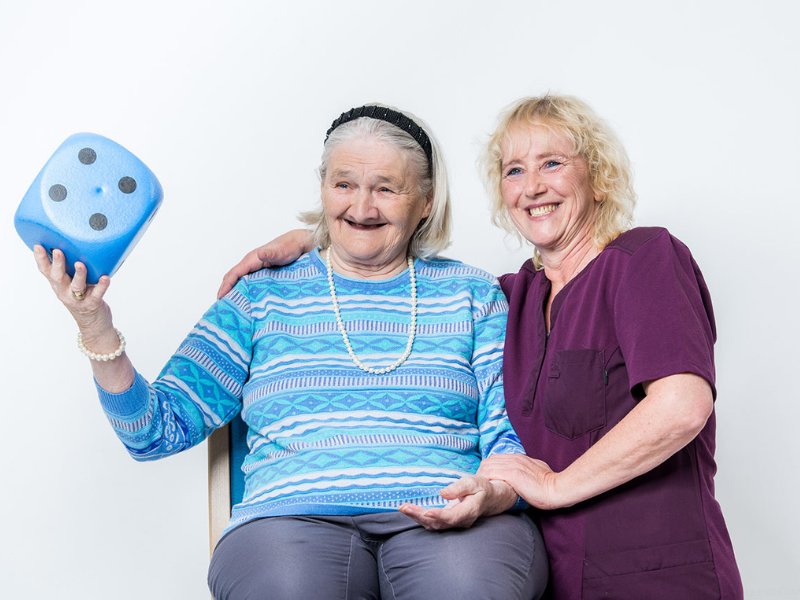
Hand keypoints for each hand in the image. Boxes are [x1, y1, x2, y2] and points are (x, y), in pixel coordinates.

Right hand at [33, 246, 113, 341]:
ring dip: (78, 275)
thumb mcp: (71, 284)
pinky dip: (101, 286)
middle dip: (57, 264)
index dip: (41, 259)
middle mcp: (65, 292)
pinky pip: (97, 294)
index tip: (38, 246)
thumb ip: (69, 270)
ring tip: (80, 264)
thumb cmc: (82, 298)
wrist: (93, 324)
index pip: (46, 271)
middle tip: (58, 251)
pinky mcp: (93, 304)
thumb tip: (72, 246)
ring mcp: (78, 299)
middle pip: (58, 277)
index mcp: (58, 285)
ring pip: (76, 286)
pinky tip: (105, 277)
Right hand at [217, 229, 313, 297]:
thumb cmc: (289, 247)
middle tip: (221, 306)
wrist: (298, 244)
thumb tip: (259, 253)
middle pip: (232, 278)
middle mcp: (250, 263)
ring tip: (229, 305)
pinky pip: (247, 281)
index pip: (233, 274)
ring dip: (232, 291)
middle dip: (225, 290)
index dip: (225, 286)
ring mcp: (255, 268)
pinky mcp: (260, 272)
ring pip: (239, 280)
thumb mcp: (280, 252)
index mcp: (251, 259)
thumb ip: (270, 254)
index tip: (220, 298)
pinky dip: (241, 290)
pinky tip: (244, 300)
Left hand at [398, 475, 517, 529]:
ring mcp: (454, 524)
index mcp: (470, 511)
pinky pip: (432, 523)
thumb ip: (458, 488)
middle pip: (438, 523)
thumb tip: (443, 493)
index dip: (439, 515)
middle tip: (404, 507)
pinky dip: (419, 517)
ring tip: (402, 508)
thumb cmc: (480, 488)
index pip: (453, 517)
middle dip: (419, 516)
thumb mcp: (473, 482)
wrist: (488, 498)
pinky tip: (408, 510)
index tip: (426, 511)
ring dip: (416, 517)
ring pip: (433, 525)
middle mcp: (461, 521)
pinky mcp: (448, 522)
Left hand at [478, 454, 562, 509]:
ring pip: (487, 465)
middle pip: (488, 460)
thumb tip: (522, 477)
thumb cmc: (549, 485)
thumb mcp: (537, 471)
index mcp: (519, 458)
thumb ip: (527, 470)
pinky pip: (491, 472)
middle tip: (481, 485)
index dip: (489, 469)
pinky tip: (485, 487)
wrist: (557, 488)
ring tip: (481, 487)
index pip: (496, 458)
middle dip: (482, 472)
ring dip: (481, 476)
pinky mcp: (512, 473)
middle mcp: (514, 458)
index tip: (487, 480)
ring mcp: (512, 465)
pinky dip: (485, 479)